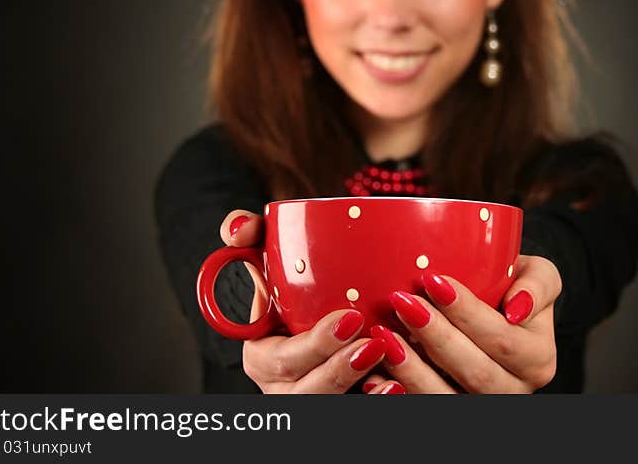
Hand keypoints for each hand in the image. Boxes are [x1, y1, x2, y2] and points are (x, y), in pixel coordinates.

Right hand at [219, 210, 391, 393]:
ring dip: (360, 387)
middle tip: (373, 340)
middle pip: (307, 392)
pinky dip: (377, 400)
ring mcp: (315, 398)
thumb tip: (239, 229)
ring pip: (330, 404)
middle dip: (339, 369)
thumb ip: (253, 238)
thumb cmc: (294, 292)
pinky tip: (398, 387)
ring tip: (388, 364)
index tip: (349, 319)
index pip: (279, 360)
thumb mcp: (269, 262)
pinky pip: (354, 408)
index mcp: (263, 355)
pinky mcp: (341, 402)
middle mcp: (287, 387)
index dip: (313, 346)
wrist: (322, 312)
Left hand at [371, 254, 560, 392]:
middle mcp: (514, 389)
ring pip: (447, 398)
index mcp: (538, 358)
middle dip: (436, 336)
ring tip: (385, 335)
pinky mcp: (452, 408)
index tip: (433, 281)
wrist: (498, 312)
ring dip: (412, 369)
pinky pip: (424, 407)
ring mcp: (480, 404)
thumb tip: (517, 308)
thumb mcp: (538, 274)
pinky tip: (375, 374)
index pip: (503, 339)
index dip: (468, 313)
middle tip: (403, 302)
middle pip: (476, 372)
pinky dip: (397, 391)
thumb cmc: (512, 286)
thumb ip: (538, 284)